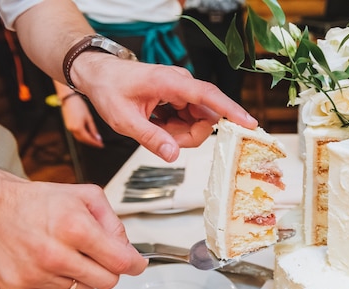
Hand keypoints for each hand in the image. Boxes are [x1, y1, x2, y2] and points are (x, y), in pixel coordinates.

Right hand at [0, 165, 146, 288]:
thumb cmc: (39, 201)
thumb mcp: (86, 197)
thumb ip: (114, 223)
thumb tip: (129, 249)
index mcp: (75, 228)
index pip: (120, 262)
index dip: (135, 264)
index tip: (138, 264)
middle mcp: (55, 254)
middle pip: (107, 282)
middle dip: (110, 269)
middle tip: (98, 254)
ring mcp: (36, 274)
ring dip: (83, 273)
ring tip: (65, 251)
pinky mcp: (20, 286)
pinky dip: (60, 278)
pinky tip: (48, 259)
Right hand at [60, 94, 103, 147]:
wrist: (68, 98)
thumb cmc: (79, 105)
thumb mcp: (89, 118)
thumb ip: (93, 129)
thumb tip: (97, 138)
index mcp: (78, 128)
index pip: (88, 139)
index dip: (95, 143)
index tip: (101, 145)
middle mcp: (72, 129)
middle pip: (83, 140)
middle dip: (91, 143)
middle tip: (99, 143)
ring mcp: (69, 127)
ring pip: (79, 138)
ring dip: (87, 140)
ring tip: (94, 139)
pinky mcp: (68, 125)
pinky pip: (76, 134)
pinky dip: (82, 136)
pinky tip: (87, 134)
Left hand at [74, 57, 257, 161]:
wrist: (99, 74)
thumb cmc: (109, 90)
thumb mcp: (124, 120)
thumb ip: (150, 138)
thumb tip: (174, 155)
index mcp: (171, 83)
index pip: (209, 96)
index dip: (231, 110)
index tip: (250, 124)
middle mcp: (183, 85)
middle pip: (205, 118)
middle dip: (187, 135)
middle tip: (159, 137)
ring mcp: (183, 92)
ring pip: (198, 123)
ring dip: (179, 134)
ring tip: (153, 128)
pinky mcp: (181, 99)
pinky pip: (189, 121)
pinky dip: (174, 130)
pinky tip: (156, 124)